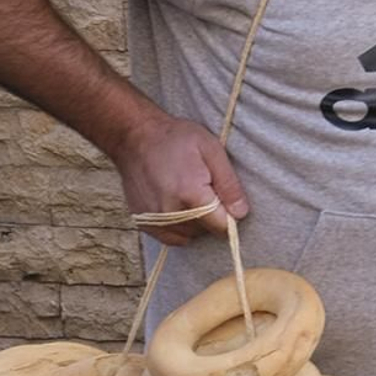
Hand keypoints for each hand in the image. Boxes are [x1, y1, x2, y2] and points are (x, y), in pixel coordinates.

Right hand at [111, 112, 248, 245]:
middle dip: (212, 216)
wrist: (134, 137)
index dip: (229, 214)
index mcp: (190, 194)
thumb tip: (241, 213)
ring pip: (189, 236)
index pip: (222, 226)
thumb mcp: (211, 150)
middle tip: (204, 189)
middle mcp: (170, 212)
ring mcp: (154, 220)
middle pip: (206, 232)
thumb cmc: (176, 138)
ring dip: (196, 222)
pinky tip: (177, 205)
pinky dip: (179, 227)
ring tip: (188, 194)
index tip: (223, 197)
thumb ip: (229, 184)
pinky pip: (172, 237)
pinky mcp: (144, 223)